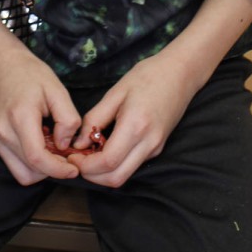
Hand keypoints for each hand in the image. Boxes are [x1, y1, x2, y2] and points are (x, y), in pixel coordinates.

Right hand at [0, 45, 82, 185]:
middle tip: (68, 157)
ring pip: (21, 174)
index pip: (37, 158)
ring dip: (41, 169)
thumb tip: (65, 145)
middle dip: (52, 170)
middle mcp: (3, 133)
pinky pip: (15, 164)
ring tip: (54, 150)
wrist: (0, 64)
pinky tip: (42, 145)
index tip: (74, 169)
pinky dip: (31, 163)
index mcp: (20, 117)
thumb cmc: (29, 73)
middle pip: (30, 172)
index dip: (58, 170)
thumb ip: (67, 118)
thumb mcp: (57, 89)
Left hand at [67, 0, 251, 187]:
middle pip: (116, 178)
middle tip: (76, 160)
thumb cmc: (147, 76)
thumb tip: (78, 142)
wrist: (181, 73)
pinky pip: (132, 165)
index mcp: (136, 126)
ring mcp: (155, 148)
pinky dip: (115, 164)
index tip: (71, 156)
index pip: (107, 161)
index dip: (85, 165)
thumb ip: (95, 118)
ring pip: (125, 175)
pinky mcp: (157, 148)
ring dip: (103, 173)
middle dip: (92, 176)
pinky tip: (104, 149)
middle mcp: (148, 143)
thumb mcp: (116, 92)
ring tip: (87, 155)